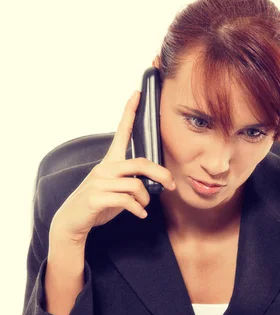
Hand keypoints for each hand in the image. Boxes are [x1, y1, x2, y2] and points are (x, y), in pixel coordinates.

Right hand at [50, 91, 174, 244]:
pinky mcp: (96, 198)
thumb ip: (131, 180)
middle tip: (171, 185)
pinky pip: (126, 200)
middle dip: (161, 174)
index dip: (129, 112)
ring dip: (145, 198)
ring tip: (143, 206)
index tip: (137, 93)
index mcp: (109, 161)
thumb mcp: (115, 187)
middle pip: (140, 163)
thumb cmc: (98, 203)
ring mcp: (99, 182)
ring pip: (136, 185)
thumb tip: (156, 182)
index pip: (121, 131)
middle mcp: (104, 168)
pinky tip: (140, 214)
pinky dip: (138, 209)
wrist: (72, 220)